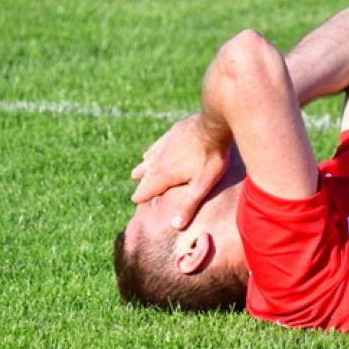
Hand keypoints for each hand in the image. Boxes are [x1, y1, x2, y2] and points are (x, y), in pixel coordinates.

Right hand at [130, 113, 229, 228]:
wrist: (214, 123)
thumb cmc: (211, 156)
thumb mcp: (203, 185)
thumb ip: (188, 204)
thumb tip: (175, 225)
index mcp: (166, 173)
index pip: (149, 188)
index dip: (142, 195)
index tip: (135, 201)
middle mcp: (161, 159)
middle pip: (148, 174)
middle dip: (142, 184)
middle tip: (137, 191)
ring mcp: (166, 144)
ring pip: (150, 159)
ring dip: (143, 168)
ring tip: (136, 173)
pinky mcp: (173, 132)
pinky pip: (157, 145)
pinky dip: (151, 152)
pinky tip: (150, 152)